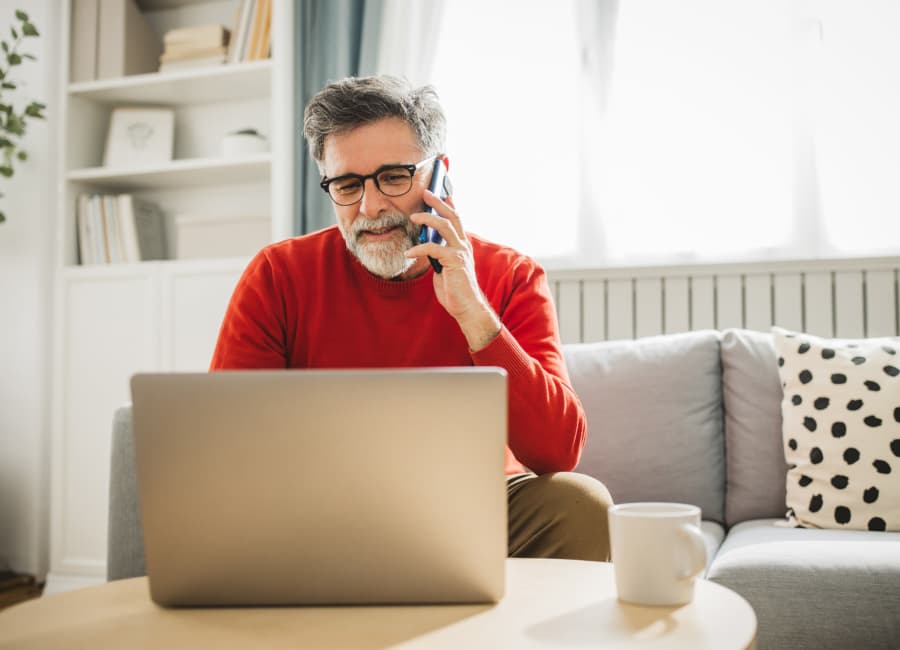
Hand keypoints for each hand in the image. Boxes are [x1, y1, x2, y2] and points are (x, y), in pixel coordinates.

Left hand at [406, 190, 500, 350]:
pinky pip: (434, 248)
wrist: (466, 307)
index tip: (440, 192)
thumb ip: (437, 254)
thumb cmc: (455, 289)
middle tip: (426, 192)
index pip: (457, 219)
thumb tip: (425, 243)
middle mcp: (463, 245)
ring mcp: (460, 252)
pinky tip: (409, 253)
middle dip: (438, 202)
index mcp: (462, 245)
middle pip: (452, 216)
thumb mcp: (443, 267)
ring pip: (444, 227)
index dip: (448, 204)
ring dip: (428, 219)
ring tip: (413, 217)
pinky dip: (419, 248)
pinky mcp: (454, 261)